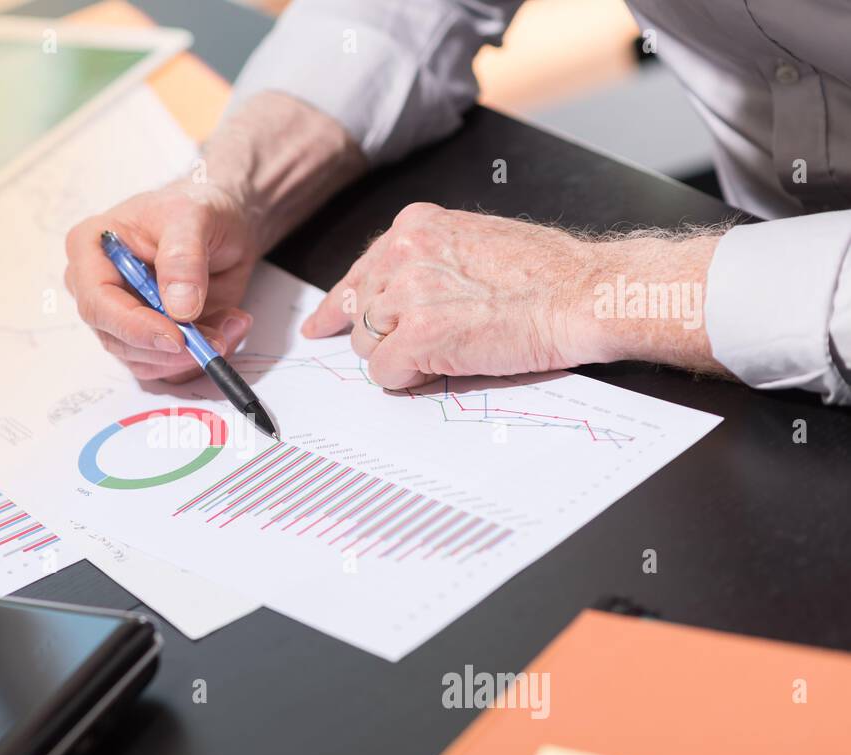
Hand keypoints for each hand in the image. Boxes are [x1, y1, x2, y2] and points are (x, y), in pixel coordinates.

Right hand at [64, 182, 257, 380]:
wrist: (222, 223)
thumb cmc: (197, 208)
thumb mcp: (193, 217)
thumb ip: (183, 258)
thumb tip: (179, 307)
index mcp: (90, 250)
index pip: (98, 302)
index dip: (134, 327)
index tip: (177, 336)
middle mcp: (98, 289)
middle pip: (118, 341)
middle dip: (170, 349)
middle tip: (217, 338)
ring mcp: (122, 318)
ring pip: (145, 362)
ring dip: (191, 355)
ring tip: (232, 322)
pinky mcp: (149, 339)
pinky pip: (169, 367)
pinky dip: (201, 357)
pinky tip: (228, 327)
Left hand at [301, 204, 724, 387]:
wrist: (582, 294)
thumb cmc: (545, 275)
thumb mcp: (472, 244)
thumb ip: (425, 262)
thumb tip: (390, 294)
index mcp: (415, 226)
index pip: (358, 271)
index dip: (338, 306)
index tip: (320, 325)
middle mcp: (403, 252)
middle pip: (359, 314)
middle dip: (385, 336)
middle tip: (422, 346)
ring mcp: (407, 294)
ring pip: (367, 346)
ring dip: (401, 358)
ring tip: (450, 347)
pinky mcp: (418, 335)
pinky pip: (385, 374)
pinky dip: (409, 380)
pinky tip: (444, 366)